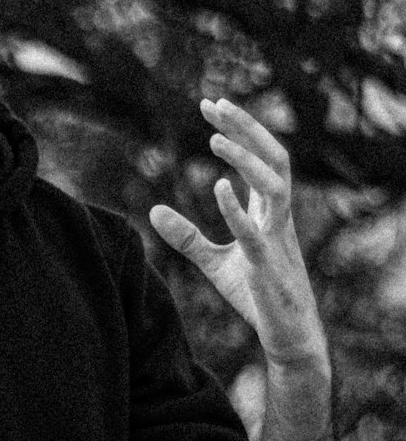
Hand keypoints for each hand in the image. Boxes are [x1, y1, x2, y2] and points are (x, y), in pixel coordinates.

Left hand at [149, 98, 328, 371]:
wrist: (287, 335)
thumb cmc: (257, 295)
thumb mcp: (215, 263)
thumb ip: (186, 237)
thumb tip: (152, 211)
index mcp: (270, 212)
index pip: (260, 158)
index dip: (239, 129)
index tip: (210, 105)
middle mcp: (278, 218)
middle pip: (274, 159)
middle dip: (247, 128)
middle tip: (216, 104)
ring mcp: (277, 240)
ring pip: (275, 186)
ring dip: (246, 159)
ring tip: (216, 138)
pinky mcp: (268, 267)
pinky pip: (256, 233)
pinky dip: (237, 209)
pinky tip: (218, 186)